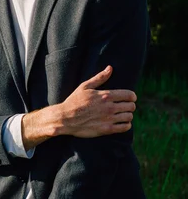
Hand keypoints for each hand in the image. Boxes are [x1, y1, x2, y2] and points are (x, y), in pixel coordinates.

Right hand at [22, 65, 136, 149]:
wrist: (65, 118)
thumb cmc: (74, 101)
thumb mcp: (85, 86)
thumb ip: (99, 77)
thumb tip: (110, 68)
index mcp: (106, 95)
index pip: (129, 95)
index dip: (132, 96)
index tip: (130, 98)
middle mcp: (109, 107)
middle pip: (131, 106)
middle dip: (130, 105)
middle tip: (125, 107)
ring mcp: (109, 119)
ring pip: (129, 116)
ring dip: (128, 115)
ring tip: (122, 115)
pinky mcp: (106, 129)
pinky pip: (125, 127)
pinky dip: (126, 125)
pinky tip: (121, 123)